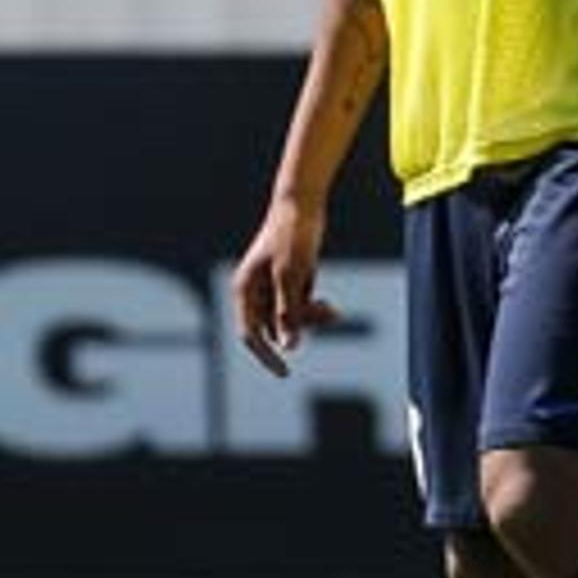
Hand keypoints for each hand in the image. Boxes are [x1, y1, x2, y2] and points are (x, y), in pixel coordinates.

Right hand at [229, 197, 337, 376]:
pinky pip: (299, 308)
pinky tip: (331, 307)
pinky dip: (314, 311)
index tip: (285, 373)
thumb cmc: (291, 236)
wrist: (302, 204)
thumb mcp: (292, 276)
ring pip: (289, 319)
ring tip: (333, 310)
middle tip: (330, 314)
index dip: (265, 356)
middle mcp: (254, 292)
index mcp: (244, 290)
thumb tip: (288, 347)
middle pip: (273, 328)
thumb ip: (289, 313)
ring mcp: (271, 288)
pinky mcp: (288, 283)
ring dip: (311, 320)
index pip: (249, 334)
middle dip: (301, 328)